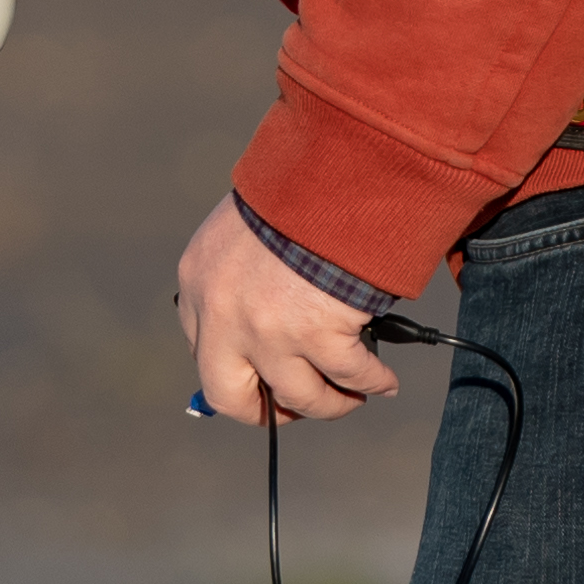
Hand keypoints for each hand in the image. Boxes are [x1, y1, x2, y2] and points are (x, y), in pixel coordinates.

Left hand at [176, 195, 397, 426]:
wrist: (332, 170)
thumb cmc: (297, 191)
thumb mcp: (246, 228)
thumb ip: (246, 273)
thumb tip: (269, 320)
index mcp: (198, 283)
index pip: (202, 351)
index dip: (238, 371)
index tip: (263, 379)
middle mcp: (221, 313)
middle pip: (229, 396)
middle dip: (267, 412)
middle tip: (298, 408)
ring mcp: (266, 329)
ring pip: (298, 396)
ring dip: (332, 402)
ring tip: (356, 395)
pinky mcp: (315, 333)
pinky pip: (349, 375)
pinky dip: (373, 381)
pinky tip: (385, 380)